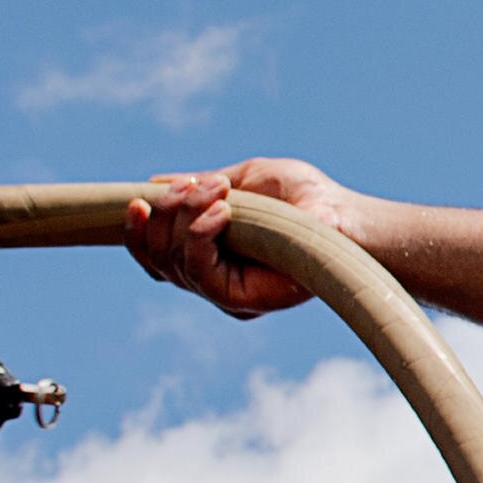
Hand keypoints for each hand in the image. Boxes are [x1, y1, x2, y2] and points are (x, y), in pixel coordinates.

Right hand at [126, 160, 363, 319]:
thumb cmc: (308, 198)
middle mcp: (213, 280)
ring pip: (172, 263)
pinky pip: (199, 273)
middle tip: (196, 185)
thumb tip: (154, 182)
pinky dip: (200, 237)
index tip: (135, 199)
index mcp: (210, 255)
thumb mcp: (246, 180)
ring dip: (184, 218)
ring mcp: (224, 294)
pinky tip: (221, 212)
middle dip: (165, 214)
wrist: (347, 219)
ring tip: (217, 192)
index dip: (138, 231)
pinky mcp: (240, 302)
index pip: (156, 254)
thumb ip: (201, 186)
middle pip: (157, 257)